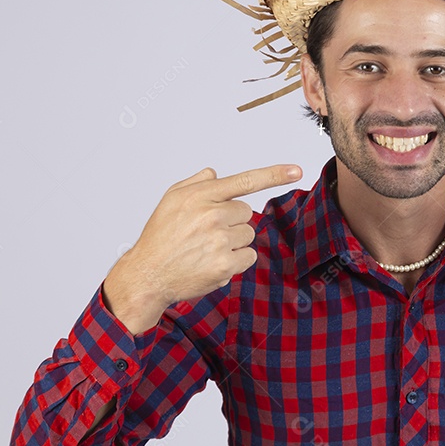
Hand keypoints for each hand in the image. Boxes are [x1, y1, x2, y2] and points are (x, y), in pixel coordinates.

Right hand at [104, 164, 302, 333]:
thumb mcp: (170, 200)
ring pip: (248, 235)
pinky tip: (212, 262)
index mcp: (200, 196)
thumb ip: (195, 183)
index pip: (245, 181)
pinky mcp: (224, 265)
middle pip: (247, 212)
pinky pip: (248, 256)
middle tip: (207, 232)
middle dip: (232, 221)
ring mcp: (219, 241)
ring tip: (206, 249)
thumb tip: (215, 174)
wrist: (148, 274)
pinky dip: (236, 261)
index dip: (274, 174)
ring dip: (233, 242)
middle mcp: (212, 215)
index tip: (297, 170)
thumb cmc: (160, 236)